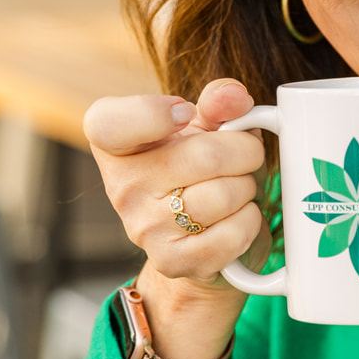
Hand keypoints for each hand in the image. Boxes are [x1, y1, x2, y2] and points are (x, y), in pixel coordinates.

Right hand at [84, 78, 271, 358]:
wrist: (202, 234)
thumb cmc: (202, 168)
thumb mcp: (208, 125)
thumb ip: (219, 101)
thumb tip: (234, 97)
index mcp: (115, 143)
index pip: (109, 124)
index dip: (151, 113)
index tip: (185, 112)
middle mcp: (121, 186)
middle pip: (204, 156)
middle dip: (244, 152)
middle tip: (244, 157)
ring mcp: (142, 228)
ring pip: (222, 196)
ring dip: (247, 189)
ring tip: (237, 189)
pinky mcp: (171, 261)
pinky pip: (230, 236)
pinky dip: (248, 223)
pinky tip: (237, 218)